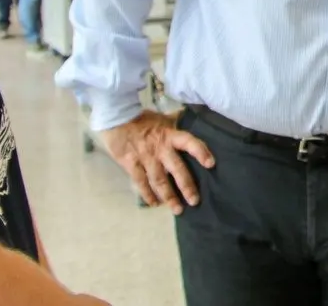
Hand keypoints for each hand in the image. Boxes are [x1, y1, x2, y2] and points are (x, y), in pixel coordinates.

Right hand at [98, 111, 214, 214]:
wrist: (116, 118)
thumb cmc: (143, 119)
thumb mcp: (163, 118)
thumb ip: (176, 122)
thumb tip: (191, 117)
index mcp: (170, 135)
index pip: (189, 142)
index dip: (200, 152)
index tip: (211, 164)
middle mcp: (160, 149)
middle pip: (176, 169)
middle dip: (186, 186)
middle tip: (194, 201)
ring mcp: (146, 158)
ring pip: (159, 180)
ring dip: (168, 196)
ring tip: (177, 209)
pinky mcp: (131, 164)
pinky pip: (141, 182)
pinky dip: (148, 194)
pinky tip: (155, 204)